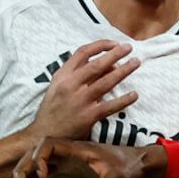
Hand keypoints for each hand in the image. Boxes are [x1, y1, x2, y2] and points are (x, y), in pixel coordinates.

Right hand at [2, 138, 166, 177]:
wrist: (142, 163)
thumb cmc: (131, 167)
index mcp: (80, 148)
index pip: (50, 144)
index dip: (40, 157)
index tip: (42, 174)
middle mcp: (71, 150)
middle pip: (39, 152)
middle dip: (24, 167)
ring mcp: (70, 158)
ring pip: (40, 161)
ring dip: (25, 173)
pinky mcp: (72, 167)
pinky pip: (48, 170)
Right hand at [26, 40, 140, 140]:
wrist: (43, 134)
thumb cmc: (54, 109)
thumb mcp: (59, 86)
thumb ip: (77, 74)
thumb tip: (106, 65)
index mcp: (62, 75)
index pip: (82, 52)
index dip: (100, 45)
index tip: (115, 43)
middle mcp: (70, 85)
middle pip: (96, 65)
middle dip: (115, 54)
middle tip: (129, 48)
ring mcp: (79, 101)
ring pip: (105, 82)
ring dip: (123, 71)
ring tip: (135, 63)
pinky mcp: (87, 117)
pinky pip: (109, 106)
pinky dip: (123, 100)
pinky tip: (134, 95)